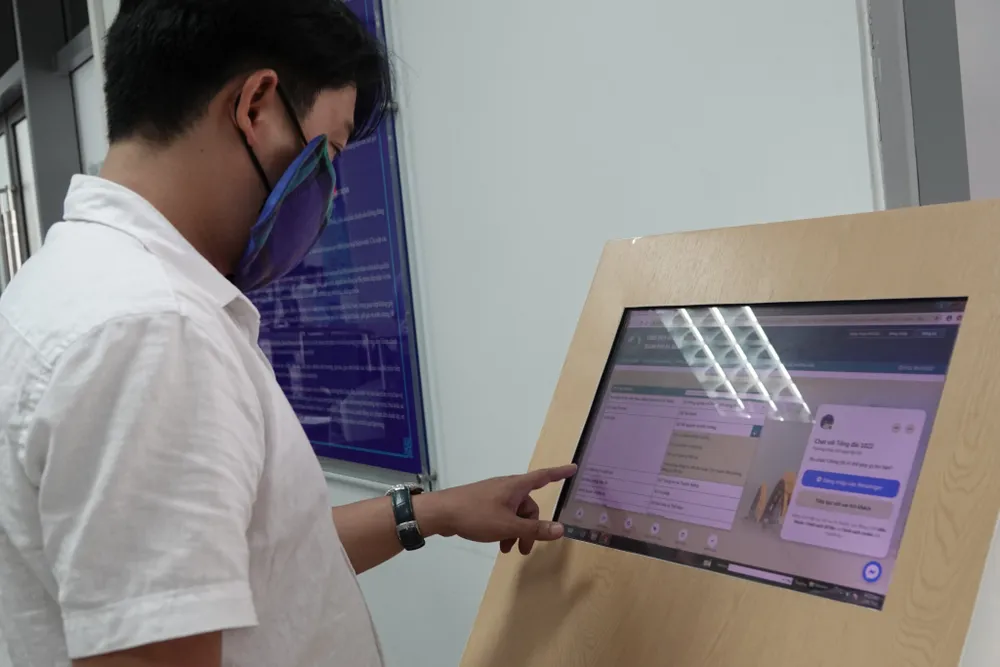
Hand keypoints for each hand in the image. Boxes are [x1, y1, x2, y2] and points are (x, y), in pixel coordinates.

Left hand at [415, 465, 576, 554]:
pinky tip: (498, 543)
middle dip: (530, 527)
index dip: (560, 473)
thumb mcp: (508, 526)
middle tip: (524, 549)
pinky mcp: (483, 503)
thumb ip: (534, 530)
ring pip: (514, 513)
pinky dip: (504, 528)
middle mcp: (507, 487)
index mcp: (516, 487)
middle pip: (528, 506)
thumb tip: (562, 529)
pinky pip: (502, 515)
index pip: (544, 477)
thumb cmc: (476, 515)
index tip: (574, 468)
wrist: (441, 513)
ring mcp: (494, 495)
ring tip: (508, 550)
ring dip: (516, 531)